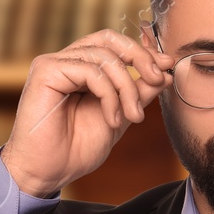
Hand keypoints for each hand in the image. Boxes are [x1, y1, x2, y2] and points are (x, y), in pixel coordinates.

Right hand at [0, 28, 175, 197]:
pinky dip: (109, 94)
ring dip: (127, 88)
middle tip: (159, 79)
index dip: (143, 52)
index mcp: (81, 69)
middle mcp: (67, 61)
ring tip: (133, 117)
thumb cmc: (74, 151)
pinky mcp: (46, 71)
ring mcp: (54, 64)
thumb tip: (165, 73)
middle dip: (140, 57)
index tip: (168, 66)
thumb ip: (137, 95)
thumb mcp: (118, 118)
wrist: (46, 173)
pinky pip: (91, 71)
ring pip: (105, 57)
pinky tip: (112, 119)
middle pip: (110, 40)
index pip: (115, 46)